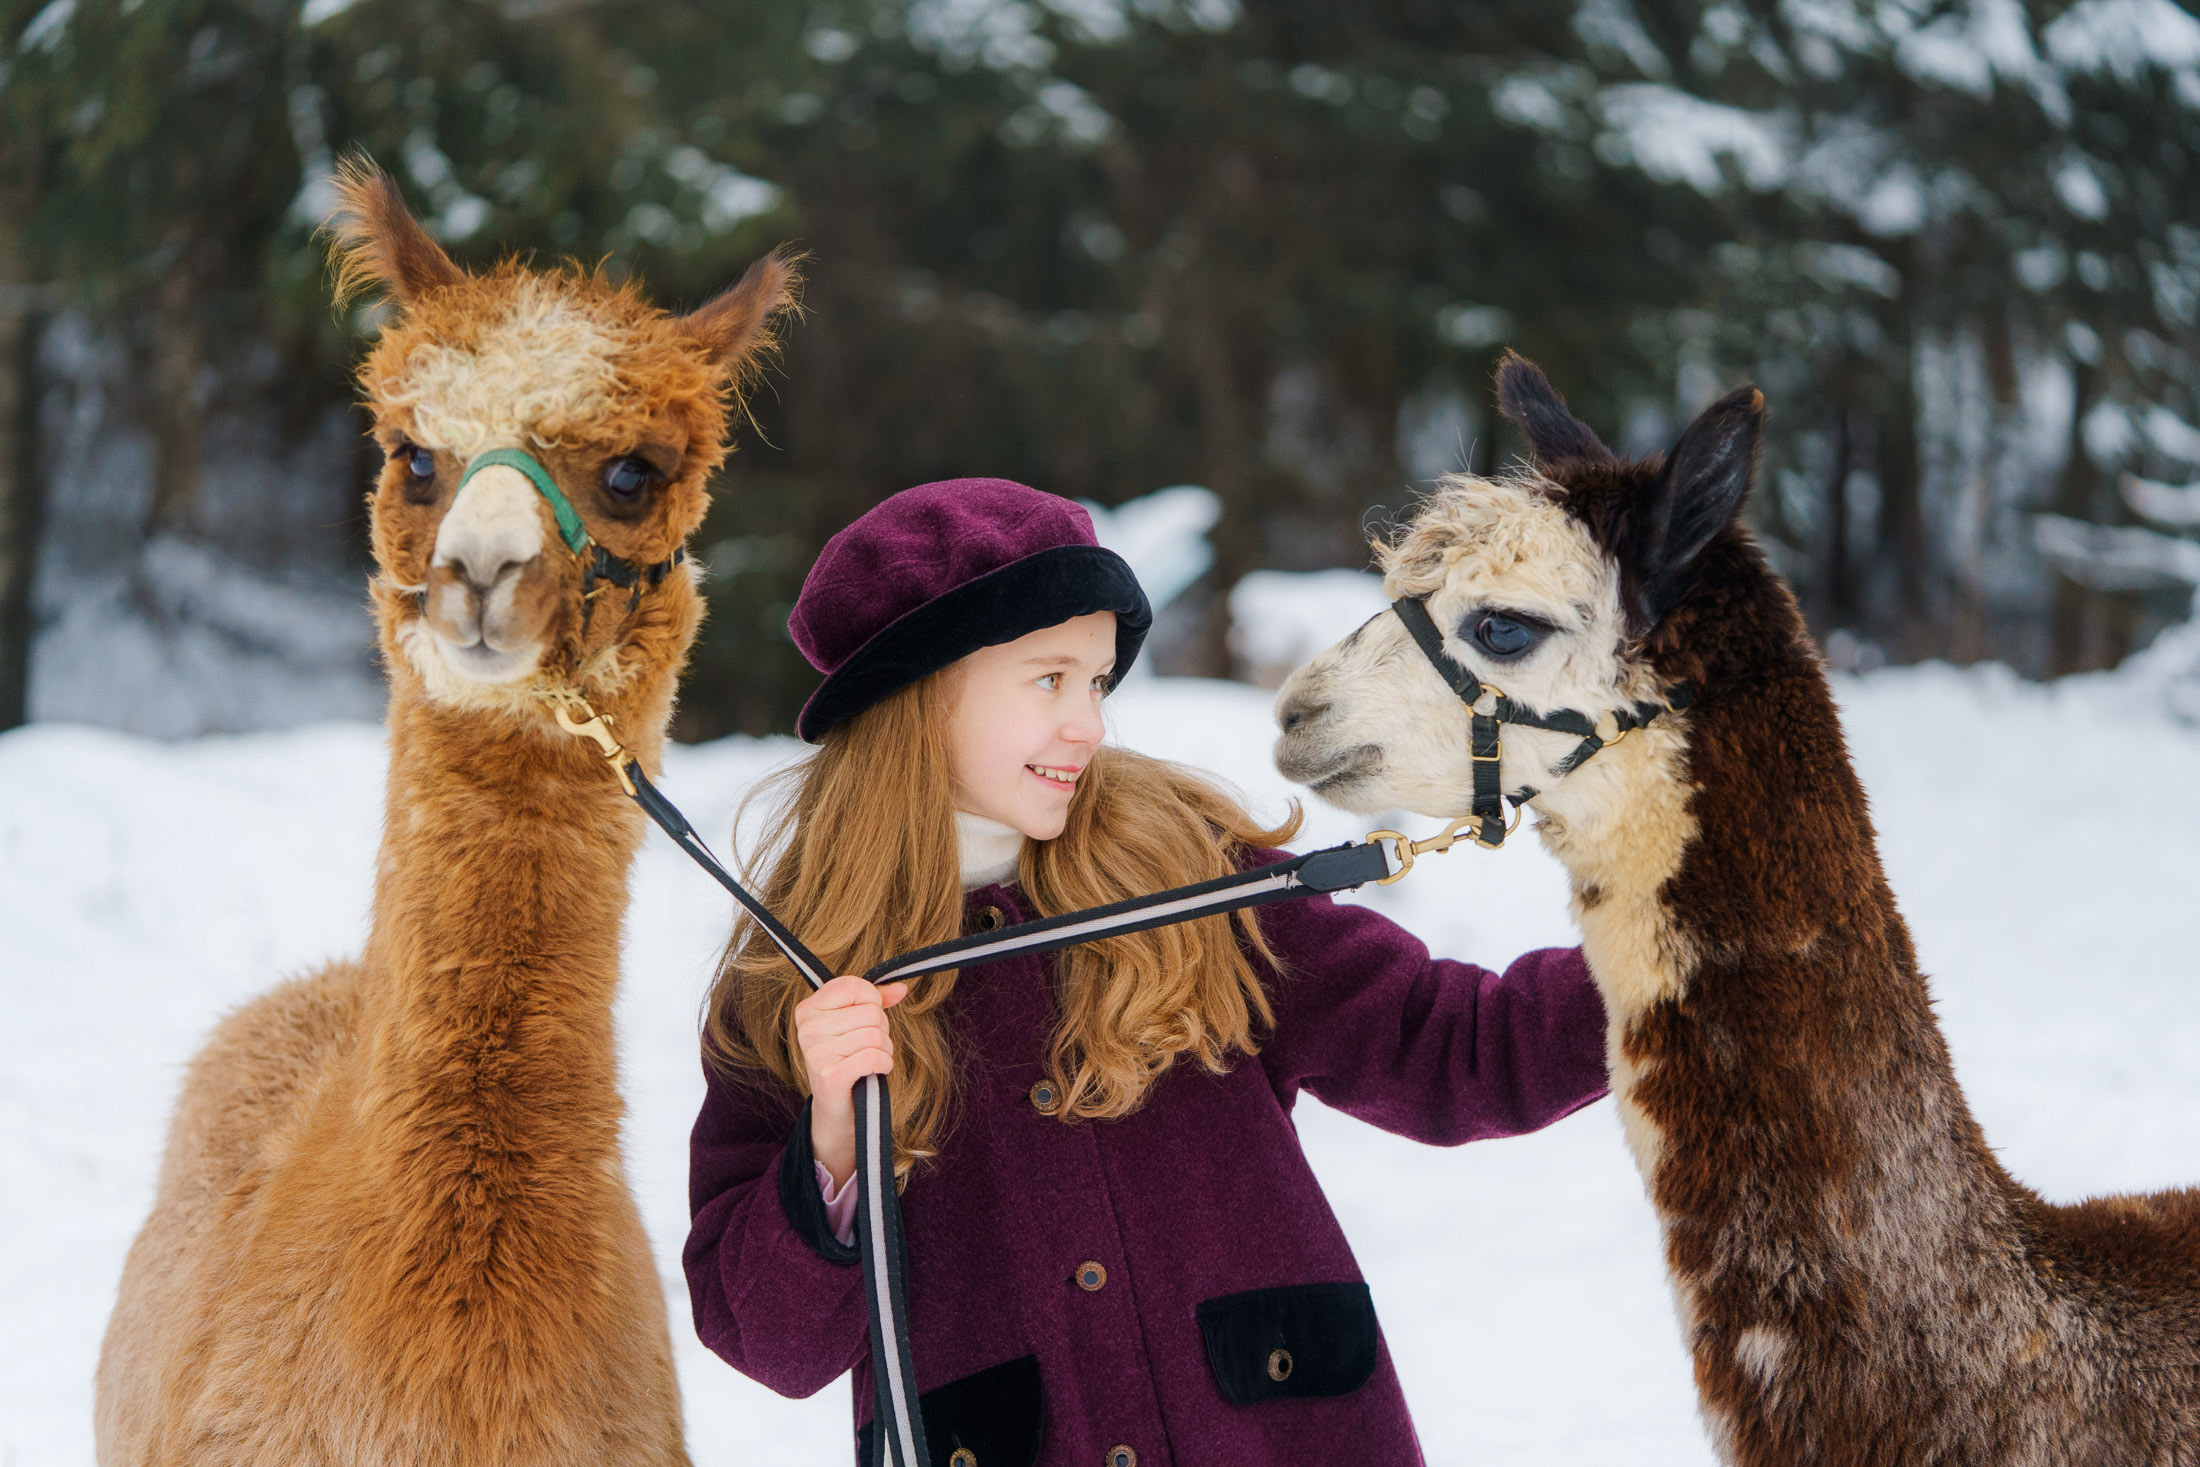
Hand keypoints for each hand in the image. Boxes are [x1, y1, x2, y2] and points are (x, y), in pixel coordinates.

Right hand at [795, 975, 908, 1188]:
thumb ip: (876, 1000)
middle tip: (868, 1046)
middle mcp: (807, 1028)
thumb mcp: (856, 1024)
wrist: (837, 1109)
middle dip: (881, 1029)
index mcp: (808, 1009)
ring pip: (876, 1034)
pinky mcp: (830, 1075)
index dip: (872, 998)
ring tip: (870, 1060)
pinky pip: (874, 1056)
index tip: (868, 1014)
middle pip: (870, 1012)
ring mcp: (816, 1052)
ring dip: (884, 1049)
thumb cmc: (848, 1059)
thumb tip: (902, 988)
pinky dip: (884, 1064)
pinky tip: (874, 1071)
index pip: (852, 985)